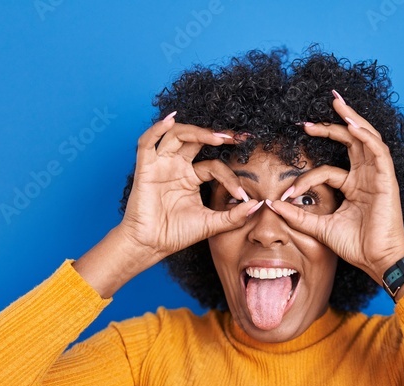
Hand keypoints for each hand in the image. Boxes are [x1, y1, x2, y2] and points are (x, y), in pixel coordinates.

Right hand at [118, 112, 261, 257]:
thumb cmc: (177, 234)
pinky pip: (147, 143)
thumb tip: (258, 205)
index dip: (229, 177)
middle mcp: (177, 167)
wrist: (152, 246)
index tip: (242, 194)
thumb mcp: (212, 224)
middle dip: (216, 136)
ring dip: (196, 131)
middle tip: (237, 137)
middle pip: (196, 140)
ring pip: (176, 135)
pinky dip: (156, 129)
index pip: (214, 166)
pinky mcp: (145, 168)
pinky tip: (170, 120)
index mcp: (192, 178)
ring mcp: (161, 165)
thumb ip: (234, 216)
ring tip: (217, 137)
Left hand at [264, 91, 403, 284]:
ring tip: (336, 104)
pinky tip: (351, 125)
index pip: (327, 171)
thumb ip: (298, 216)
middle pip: (350, 142)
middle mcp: (366, 177)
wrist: (376, 260)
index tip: (286, 193)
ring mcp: (378, 176)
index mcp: (353, 187)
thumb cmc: (355, 246)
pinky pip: (378, 150)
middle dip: (331, 126)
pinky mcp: (387, 179)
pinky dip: (366, 135)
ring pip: (366, 138)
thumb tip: (272, 204)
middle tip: (307, 121)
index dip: (305, 178)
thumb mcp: (320, 227)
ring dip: (351, 119)